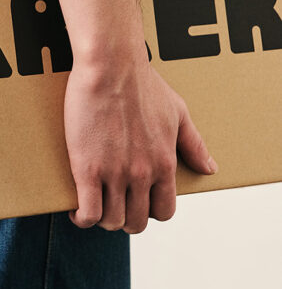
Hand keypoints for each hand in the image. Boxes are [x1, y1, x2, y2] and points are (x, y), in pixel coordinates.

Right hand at [63, 58, 217, 233]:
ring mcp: (115, 173)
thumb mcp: (178, 112)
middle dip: (124, 218)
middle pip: (136, 222)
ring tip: (92, 206)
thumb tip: (210, 168)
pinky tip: (77, 208)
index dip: (149, 211)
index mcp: (165, 163)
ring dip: (102, 219)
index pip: (164, 211)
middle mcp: (142, 174)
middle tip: (111, 204)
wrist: (111, 66)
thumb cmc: (143, 83)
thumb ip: (194, 144)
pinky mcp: (87, 168)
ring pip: (111, 220)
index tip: (136, 201)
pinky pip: (88, 212)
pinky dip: (83, 217)